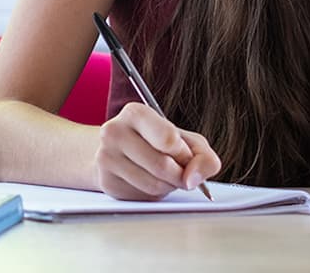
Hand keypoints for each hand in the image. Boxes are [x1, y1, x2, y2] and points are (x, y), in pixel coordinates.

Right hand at [95, 102, 222, 200]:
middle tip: (179, 171)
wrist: (122, 153)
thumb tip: (193, 180)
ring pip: (153, 185)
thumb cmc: (159, 144)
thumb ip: (203, 156)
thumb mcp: (187, 141)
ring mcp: (106, 157)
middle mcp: (114, 131)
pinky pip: (141, 197)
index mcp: (135, 113)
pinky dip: (153, 195)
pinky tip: (148, 182)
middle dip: (179, 175)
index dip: (184, 154)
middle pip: (162, 165)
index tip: (185, 155)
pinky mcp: (106, 182)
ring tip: (163, 175)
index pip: (168, 138)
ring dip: (168, 186)